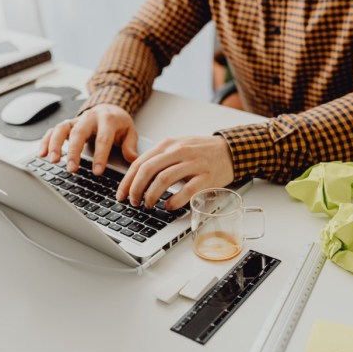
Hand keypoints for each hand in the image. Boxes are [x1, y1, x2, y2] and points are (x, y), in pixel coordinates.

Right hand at [37, 104, 137, 173]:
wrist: (110, 106)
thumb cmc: (119, 123)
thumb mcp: (130, 131)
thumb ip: (130, 145)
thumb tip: (133, 159)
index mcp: (108, 119)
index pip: (103, 138)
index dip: (100, 156)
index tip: (97, 171)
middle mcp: (90, 117)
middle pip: (79, 133)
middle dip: (74, 152)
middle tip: (72, 169)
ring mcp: (76, 120)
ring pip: (62, 128)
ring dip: (56, 144)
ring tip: (53, 161)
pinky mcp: (67, 124)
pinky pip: (53, 130)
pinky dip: (46, 141)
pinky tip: (42, 154)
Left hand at [116, 136, 233, 209]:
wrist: (231, 150)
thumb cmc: (201, 152)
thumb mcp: (178, 147)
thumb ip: (159, 158)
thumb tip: (136, 177)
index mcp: (168, 145)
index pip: (140, 162)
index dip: (127, 181)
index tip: (121, 194)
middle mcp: (179, 152)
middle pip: (148, 170)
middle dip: (136, 189)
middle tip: (133, 202)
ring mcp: (193, 163)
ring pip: (163, 180)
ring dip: (151, 196)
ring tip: (148, 205)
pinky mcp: (206, 177)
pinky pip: (186, 191)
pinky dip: (174, 201)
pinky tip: (169, 206)